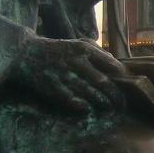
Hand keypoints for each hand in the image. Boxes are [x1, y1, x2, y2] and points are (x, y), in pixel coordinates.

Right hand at [8, 34, 125, 114]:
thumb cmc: (56, 50)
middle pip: (102, 81)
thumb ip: (96, 52)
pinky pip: (72, 99)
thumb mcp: (76, 43)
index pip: (109, 64)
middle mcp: (75, 61)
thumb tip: (116, 64)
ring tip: (109, 106)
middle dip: (114, 94)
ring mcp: (64, 75)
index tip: (128, 85)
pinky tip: (89, 108)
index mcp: (83, 49)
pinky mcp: (53, 87)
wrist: (25, 53)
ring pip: (89, 92)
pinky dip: (82, 105)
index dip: (121, 77)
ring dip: (101, 101)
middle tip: (121, 102)